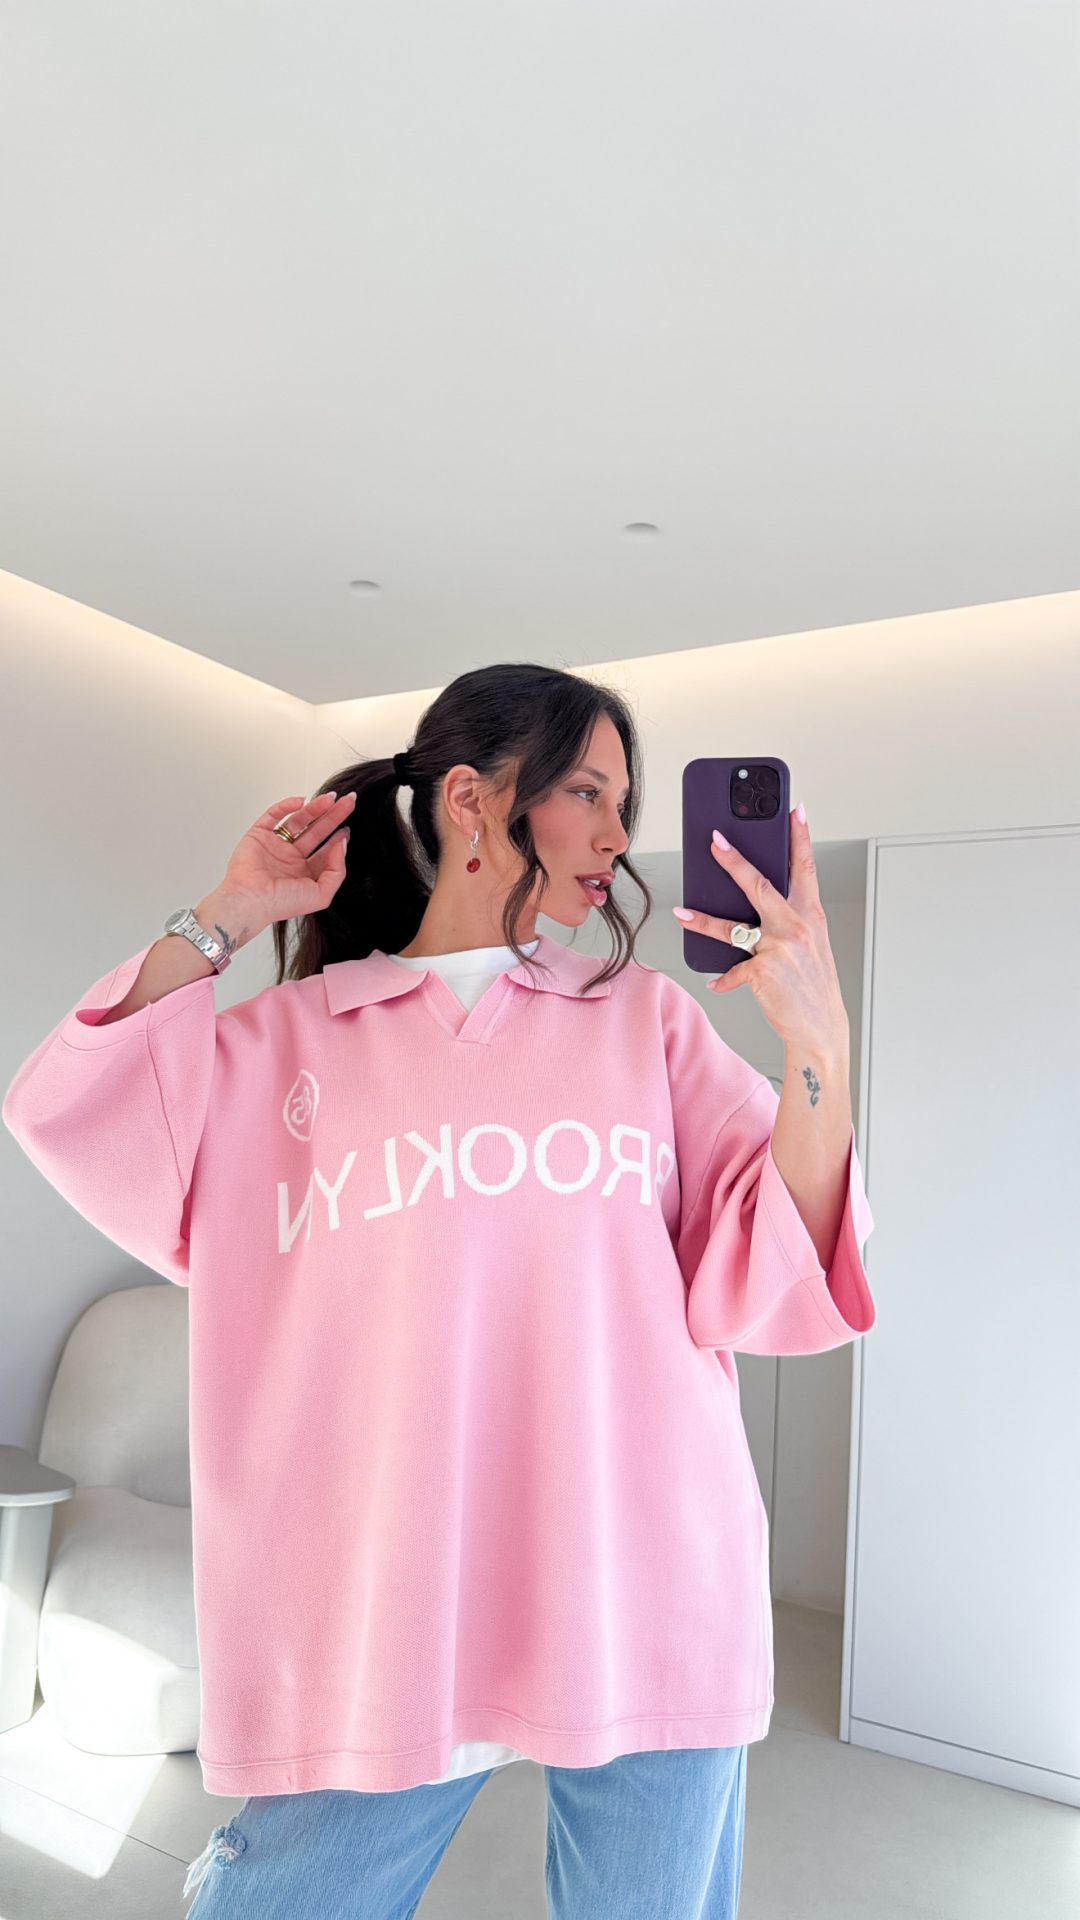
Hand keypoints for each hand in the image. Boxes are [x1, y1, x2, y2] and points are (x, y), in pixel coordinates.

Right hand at [219, 790, 356, 927]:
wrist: (250, 900)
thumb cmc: (281, 903)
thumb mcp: (322, 894)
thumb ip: (336, 871)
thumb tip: (341, 845)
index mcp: (305, 873)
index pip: (325, 851)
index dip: (338, 838)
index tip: (348, 828)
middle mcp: (291, 859)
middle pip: (316, 831)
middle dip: (333, 816)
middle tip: (347, 802)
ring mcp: (275, 846)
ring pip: (299, 821)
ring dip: (315, 808)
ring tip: (330, 798)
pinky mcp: (259, 835)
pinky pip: (273, 815)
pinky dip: (286, 806)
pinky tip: (301, 801)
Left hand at [675, 805, 848, 1054]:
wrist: (821, 1030)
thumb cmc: (813, 986)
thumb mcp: (811, 946)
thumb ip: (790, 921)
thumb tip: (759, 904)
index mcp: (812, 916)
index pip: (805, 869)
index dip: (800, 837)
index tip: (795, 809)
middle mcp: (798, 927)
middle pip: (760, 885)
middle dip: (734, 860)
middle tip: (714, 840)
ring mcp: (780, 948)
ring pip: (732, 926)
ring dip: (701, 919)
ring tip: (681, 912)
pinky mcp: (763, 971)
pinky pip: (732, 970)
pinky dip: (724, 978)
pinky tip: (716, 981)